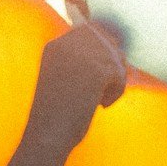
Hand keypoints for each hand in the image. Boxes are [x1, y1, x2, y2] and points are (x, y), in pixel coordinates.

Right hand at [27, 20, 127, 143]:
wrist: (47, 136)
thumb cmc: (56, 115)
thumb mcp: (65, 78)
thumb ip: (83, 60)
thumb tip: (116, 51)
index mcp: (54, 46)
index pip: (90, 30)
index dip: (103, 49)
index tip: (101, 75)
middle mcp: (66, 44)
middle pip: (107, 41)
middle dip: (112, 63)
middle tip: (105, 88)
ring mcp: (81, 56)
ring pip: (115, 57)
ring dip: (115, 79)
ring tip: (101, 99)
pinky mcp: (96, 70)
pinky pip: (119, 73)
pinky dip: (116, 91)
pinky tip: (102, 104)